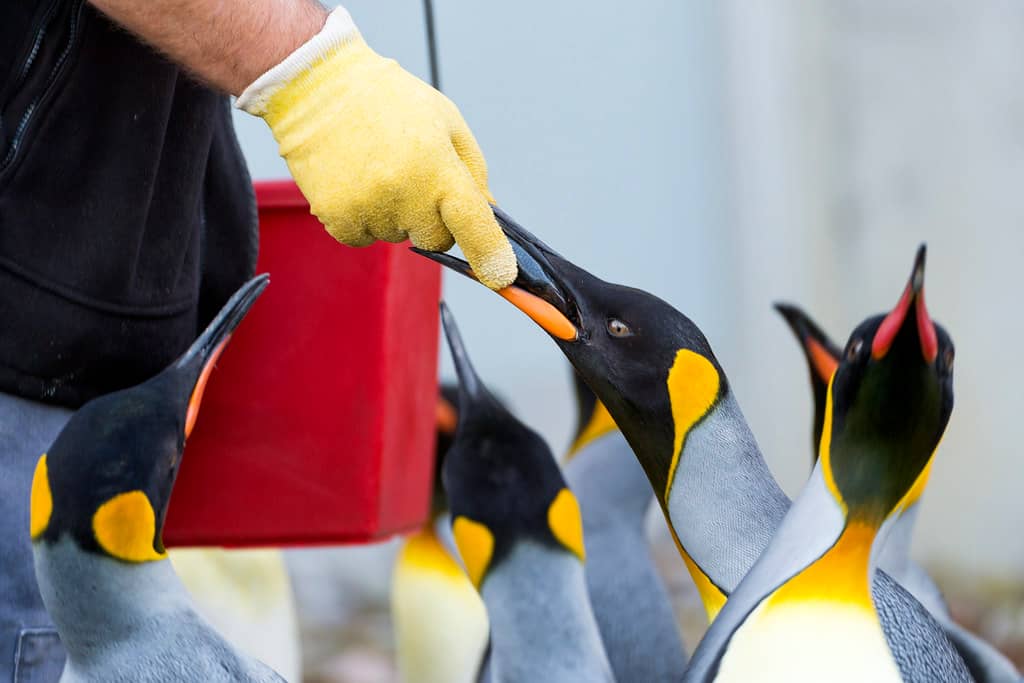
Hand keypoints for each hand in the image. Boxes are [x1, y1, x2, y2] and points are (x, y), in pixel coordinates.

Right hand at [237, 8, 515, 288]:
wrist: (318, 87)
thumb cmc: (391, 101)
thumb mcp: (446, 121)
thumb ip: (472, 170)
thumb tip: (489, 215)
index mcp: (438, 167)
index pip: (473, 224)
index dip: (490, 254)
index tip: (501, 275)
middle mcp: (405, 193)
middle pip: (436, 239)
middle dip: (432, 218)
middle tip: (411, 175)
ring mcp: (368, 208)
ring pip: (398, 237)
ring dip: (394, 213)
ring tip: (375, 167)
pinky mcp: (336, 217)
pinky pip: (363, 238)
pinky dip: (362, 218)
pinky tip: (354, 181)